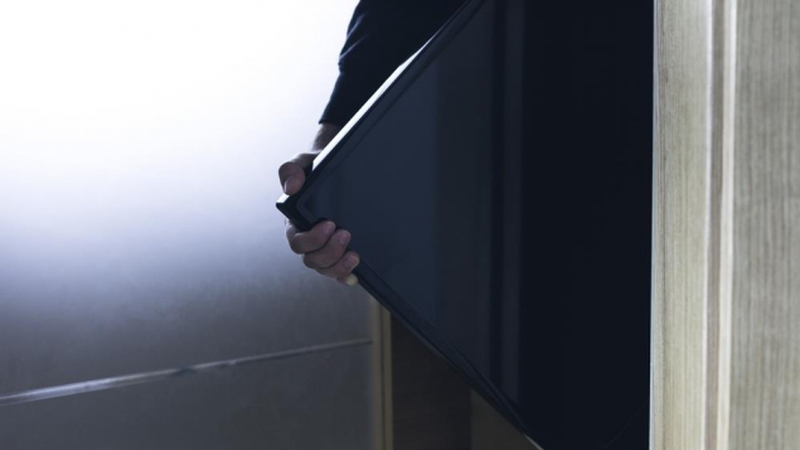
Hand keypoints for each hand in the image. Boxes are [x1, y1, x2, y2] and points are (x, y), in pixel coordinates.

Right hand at [279, 124, 359, 285]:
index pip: (297, 242)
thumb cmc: (314, 168)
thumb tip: (291, 188)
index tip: (329, 224)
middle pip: (312, 260)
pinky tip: (356, 276)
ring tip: (355, 255)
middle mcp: (308, 240)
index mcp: (295, 224)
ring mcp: (324, 248)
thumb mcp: (301, 163)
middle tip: (346, 234)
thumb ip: (291, 171)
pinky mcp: (340, 251)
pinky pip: (339, 271)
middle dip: (329, 252)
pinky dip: (345, 276)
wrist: (336, 167)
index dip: (312, 240)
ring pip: (325, 269)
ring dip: (338, 266)